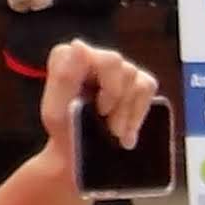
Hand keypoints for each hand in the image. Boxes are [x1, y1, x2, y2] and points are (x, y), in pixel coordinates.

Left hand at [37, 39, 161, 162]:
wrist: (81, 159)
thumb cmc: (66, 135)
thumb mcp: (56, 112)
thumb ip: (64, 77)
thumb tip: (79, 45)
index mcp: (69, 58)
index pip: (98, 55)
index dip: (106, 85)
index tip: (98, 109)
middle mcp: (95, 57)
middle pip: (120, 65)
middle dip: (118, 100)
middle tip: (107, 124)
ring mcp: (117, 68)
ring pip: (136, 79)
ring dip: (127, 113)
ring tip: (114, 132)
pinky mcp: (137, 81)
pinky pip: (148, 86)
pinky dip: (139, 114)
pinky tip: (127, 132)